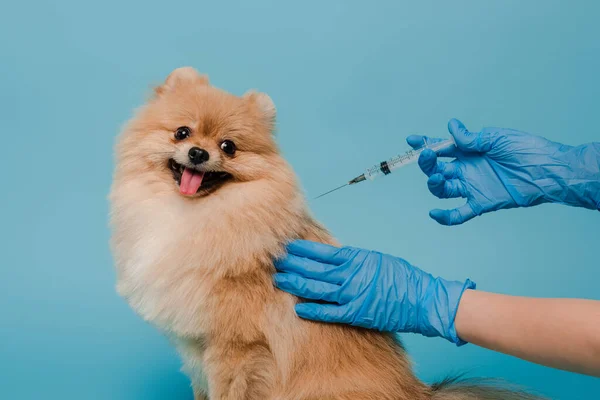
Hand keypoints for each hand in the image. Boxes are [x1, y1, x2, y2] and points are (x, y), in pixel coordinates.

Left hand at [274, 240, 474, 344]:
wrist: (422, 298)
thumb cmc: (401, 277)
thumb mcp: (375, 259)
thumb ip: (352, 259)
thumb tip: (332, 257)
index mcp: (355, 258)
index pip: (321, 252)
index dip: (301, 250)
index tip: (287, 247)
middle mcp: (350, 275)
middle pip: (313, 269)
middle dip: (292, 265)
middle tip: (274, 262)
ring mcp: (352, 295)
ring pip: (316, 289)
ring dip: (296, 284)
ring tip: (279, 280)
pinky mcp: (357, 314)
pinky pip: (329, 312)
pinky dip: (313, 310)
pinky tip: (299, 309)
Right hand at [407, 119, 599, 224]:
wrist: (548, 171)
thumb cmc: (527, 150)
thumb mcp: (497, 138)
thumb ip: (471, 137)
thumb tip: (451, 126)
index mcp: (469, 151)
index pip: (441, 147)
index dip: (425, 144)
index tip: (411, 141)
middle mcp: (467, 169)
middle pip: (437, 168)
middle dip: (427, 162)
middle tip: (427, 156)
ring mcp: (472, 186)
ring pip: (443, 189)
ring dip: (434, 184)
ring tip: (437, 178)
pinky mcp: (481, 203)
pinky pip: (459, 213)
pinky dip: (445, 217)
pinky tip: (434, 213)